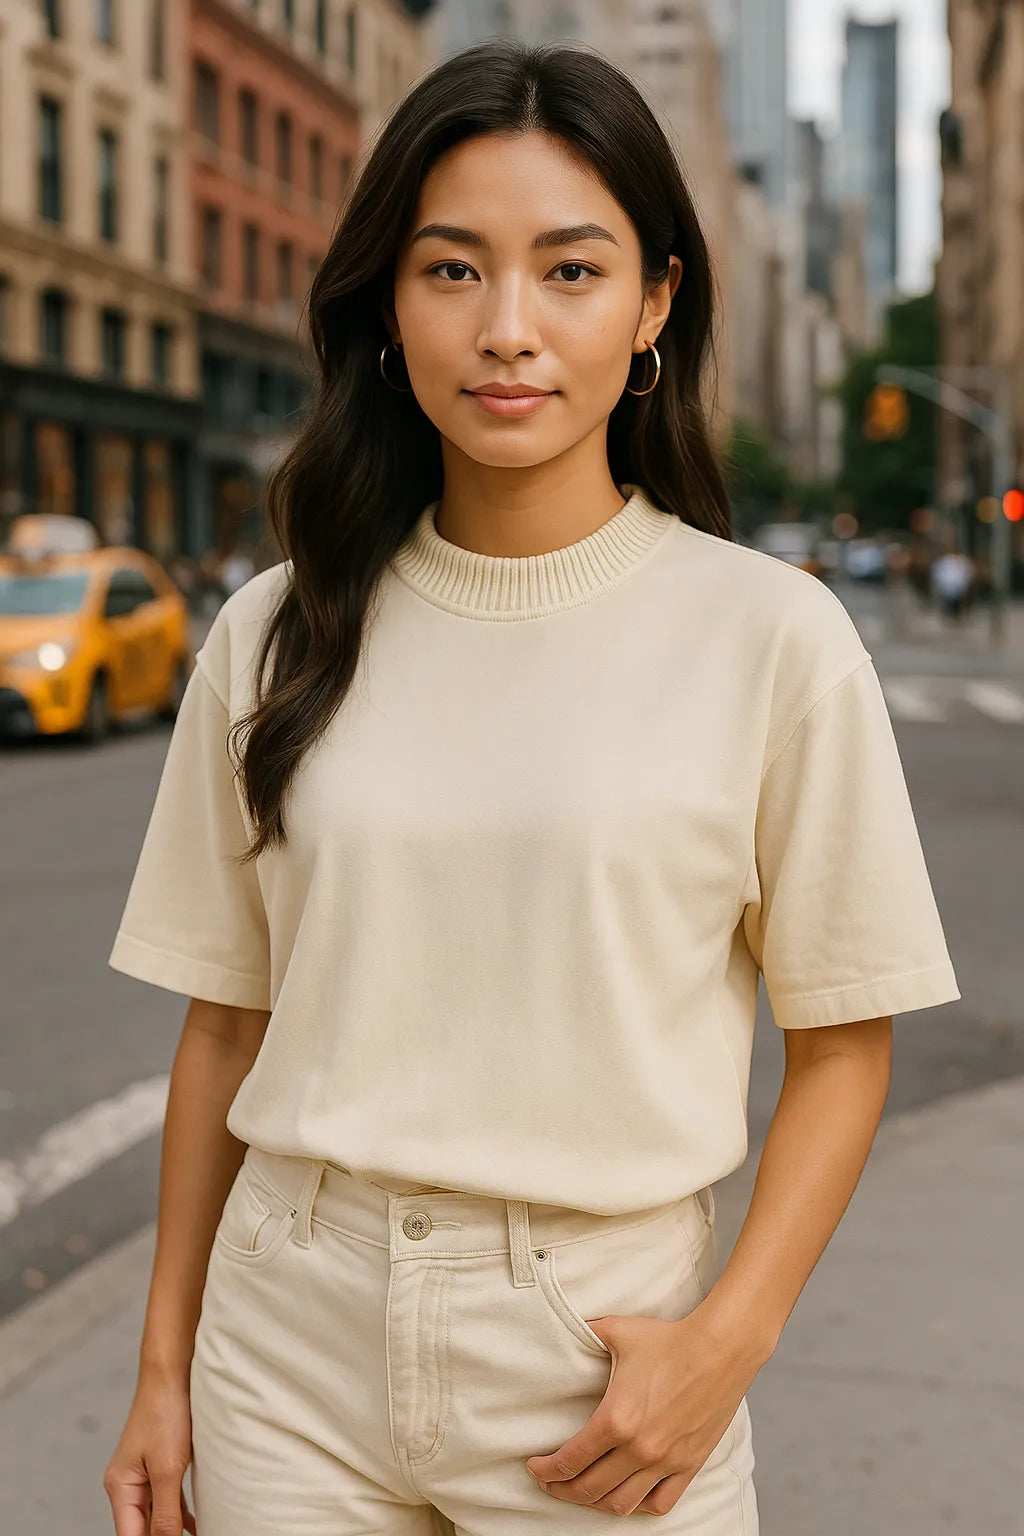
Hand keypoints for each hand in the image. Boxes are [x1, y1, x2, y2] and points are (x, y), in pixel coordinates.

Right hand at [103, 1376, 196, 1534]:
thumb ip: (166, 1511)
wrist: (173, 1372)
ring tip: (197, 1535)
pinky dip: (180, 1514)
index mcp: (120, 1487)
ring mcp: (143, 1474)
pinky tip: (195, 1526)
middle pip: (142, 1528)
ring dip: (173, 1529)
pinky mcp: (161, 1464)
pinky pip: (168, 1499)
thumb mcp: (168, 1468)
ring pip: (157, 1515)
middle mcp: (127, 1484)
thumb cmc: (166, 1413)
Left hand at [524, 1306, 755, 1517]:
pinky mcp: (689, 1465)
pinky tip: (627, 1494)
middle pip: (588, 1490)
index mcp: (615, 1420)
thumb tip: (568, 1325)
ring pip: (621, 1504)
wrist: (721, 1348)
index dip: (545, 1470)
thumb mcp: (617, 1331)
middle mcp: (638, 1449)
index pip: (569, 1461)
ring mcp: (665, 1462)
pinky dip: (638, 1506)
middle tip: (550, 1482)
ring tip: (584, 1490)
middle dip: (562, 1489)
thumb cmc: (669, 1339)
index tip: (534, 1466)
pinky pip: (659, 1504)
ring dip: (596, 1503)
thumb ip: (587, 1332)